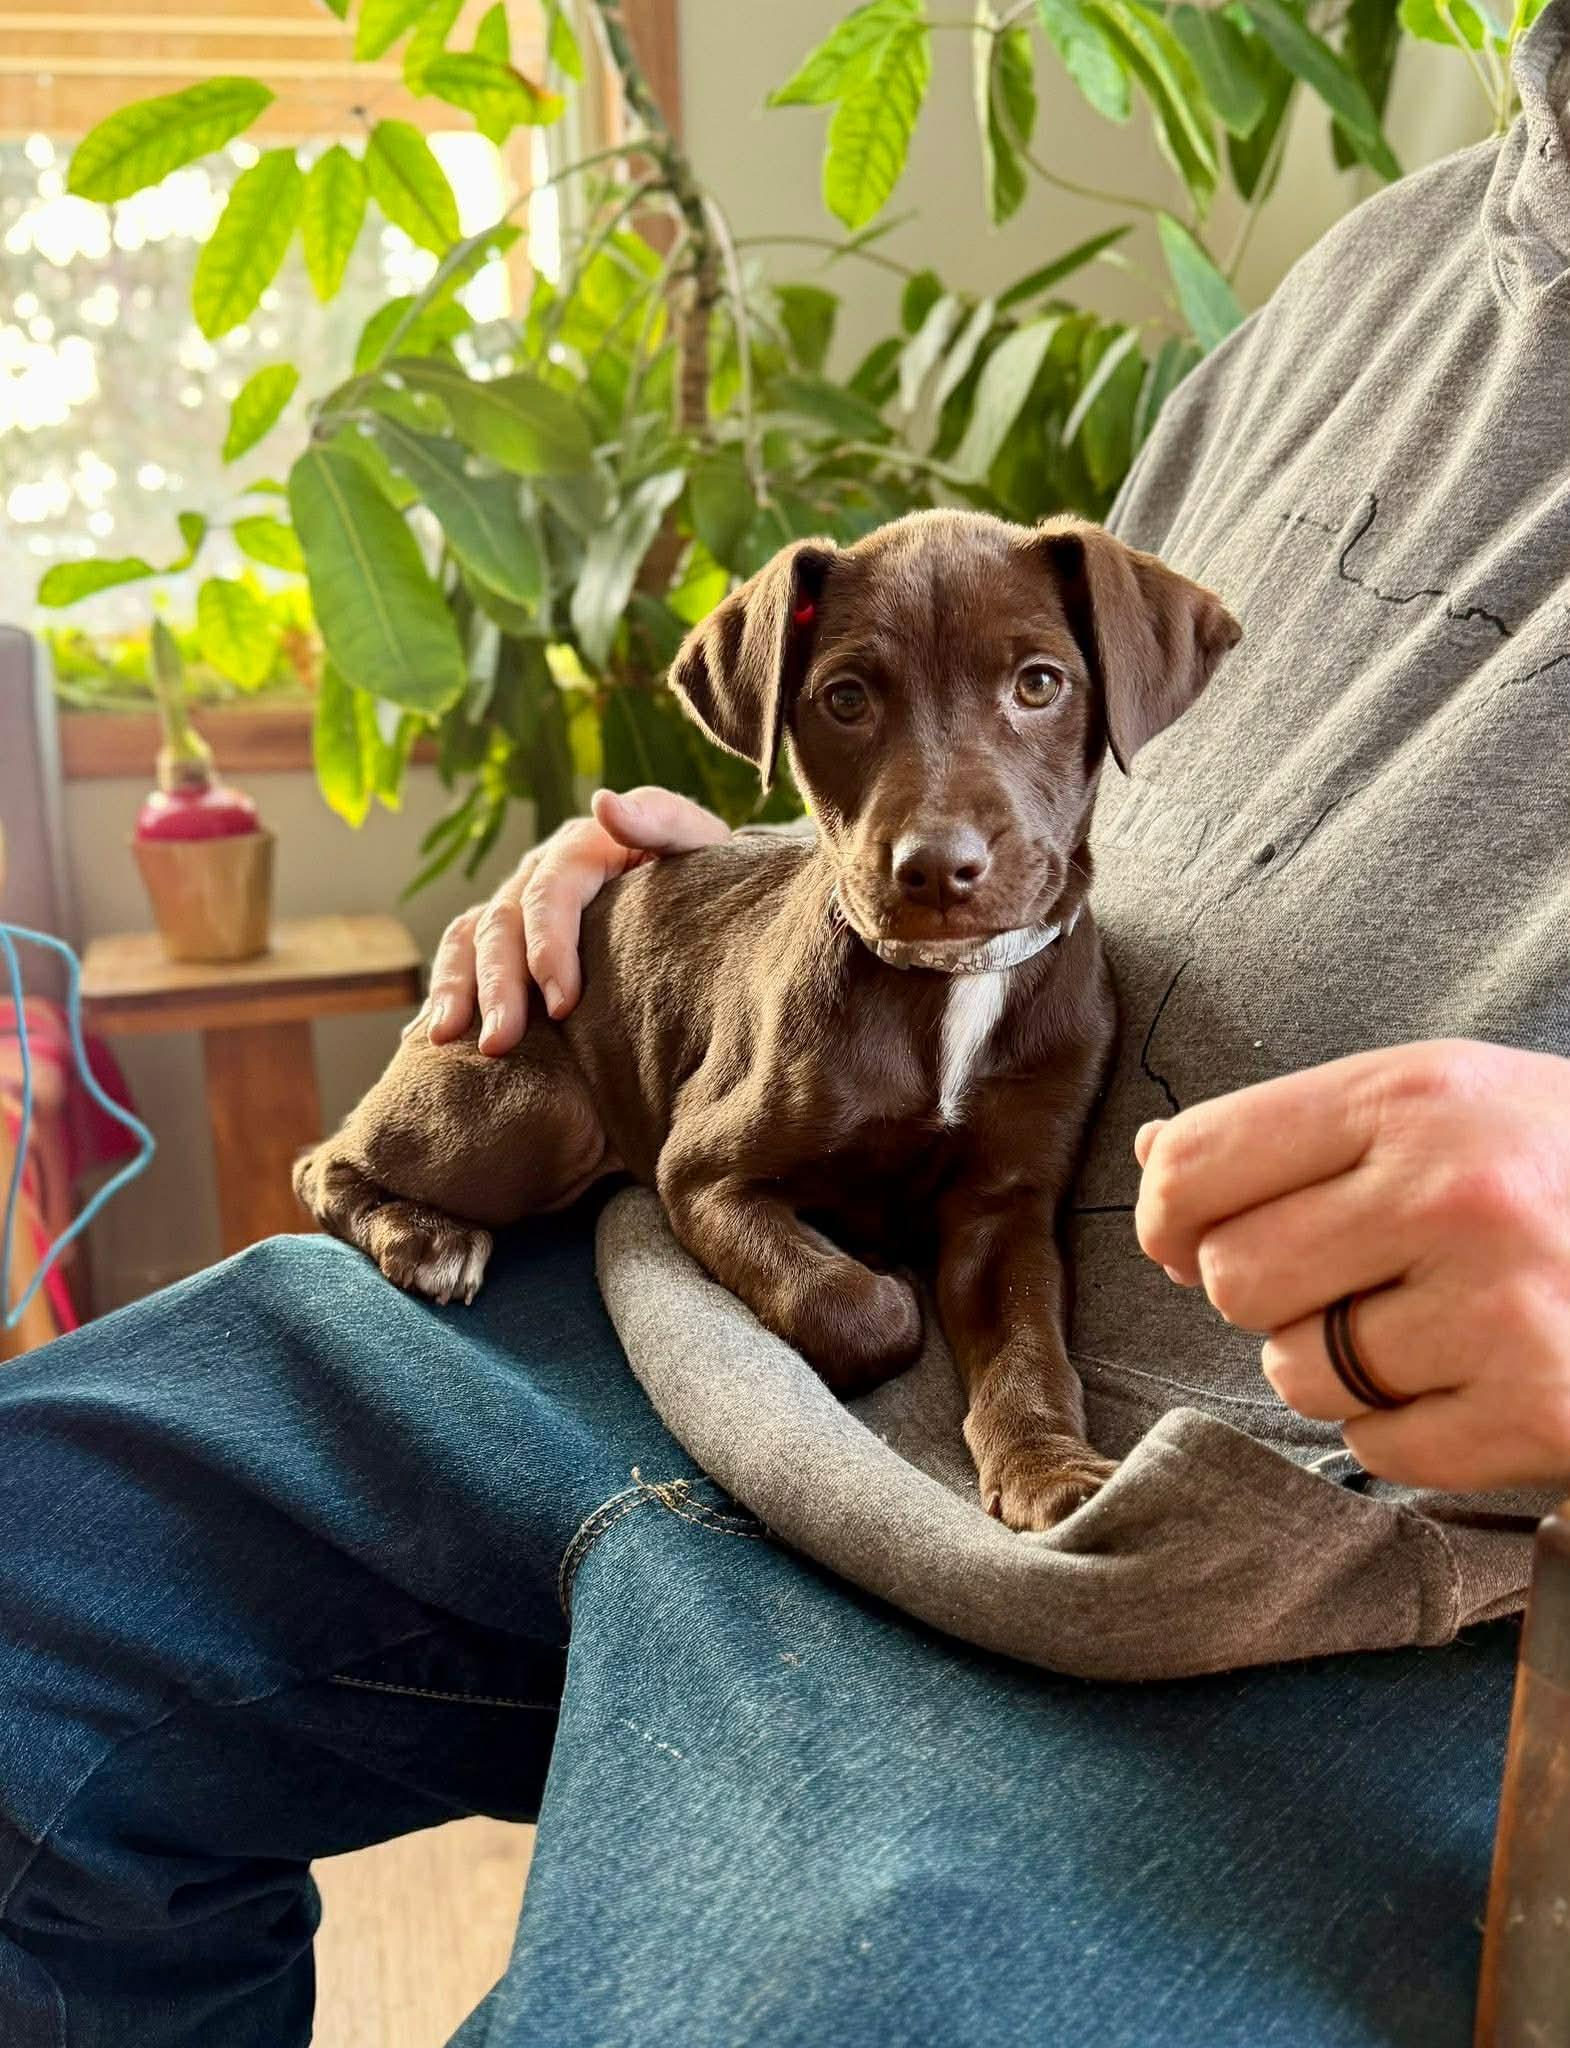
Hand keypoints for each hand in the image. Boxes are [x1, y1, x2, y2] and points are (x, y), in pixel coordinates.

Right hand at [424, 786, 728, 1054]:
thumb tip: (604, 802)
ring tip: (450, 1040)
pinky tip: (430, 1040)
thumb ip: (660, 819)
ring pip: (469, 940)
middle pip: (503, 923)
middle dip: (498, 985)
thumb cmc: (703, 873)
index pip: (552, 893)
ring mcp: (517, 900)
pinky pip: (461, 958)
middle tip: (500, 1042)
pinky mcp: (507, 932)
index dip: (550, 947)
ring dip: (457, 990)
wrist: (696, 891)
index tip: (562, 1005)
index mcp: (583, 846)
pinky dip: (444, 994)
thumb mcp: (696, 840)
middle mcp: (539, 870)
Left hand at [1133, 1039, 1569, 1494]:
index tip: (1185, 1235)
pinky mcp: (1540, 1413)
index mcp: (1417, 1095)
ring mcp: (1503, 1309)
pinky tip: (1475, 1375)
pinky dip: (1407, 1428)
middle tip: (1344, 1276)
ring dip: (1337, 1363)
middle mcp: (1455, 1193)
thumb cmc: (1563, 1167)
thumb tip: (1153, 1161)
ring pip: (1296, 1371)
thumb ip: (1299, 1129)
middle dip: (1264, 1291)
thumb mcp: (1447, 1102)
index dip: (1168, 1214)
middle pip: (1232, 1278)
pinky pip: (1375, 1448)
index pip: (1198, 1164)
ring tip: (1426, 1322)